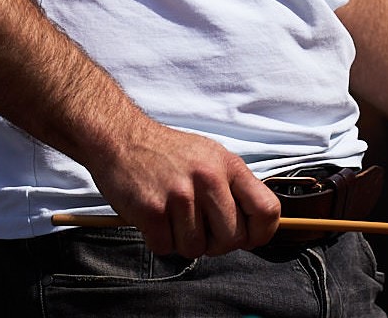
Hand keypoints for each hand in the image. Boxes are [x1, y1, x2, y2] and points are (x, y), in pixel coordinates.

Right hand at [86, 119, 281, 258]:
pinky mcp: (152, 210)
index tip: (249, 238)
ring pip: (196, 248)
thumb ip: (234, 188)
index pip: (266, 209)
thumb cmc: (167, 152)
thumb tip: (255, 226)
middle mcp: (208, 178)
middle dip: (216, 243)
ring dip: (183, 241)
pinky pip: (166, 247)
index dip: (261, 233)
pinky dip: (159, 240)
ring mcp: (180, 195)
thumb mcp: (211, 157)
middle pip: (232, 238)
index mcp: (228, 166)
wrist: (121, 139)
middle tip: (199, 228)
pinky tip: (155, 219)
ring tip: (173, 217)